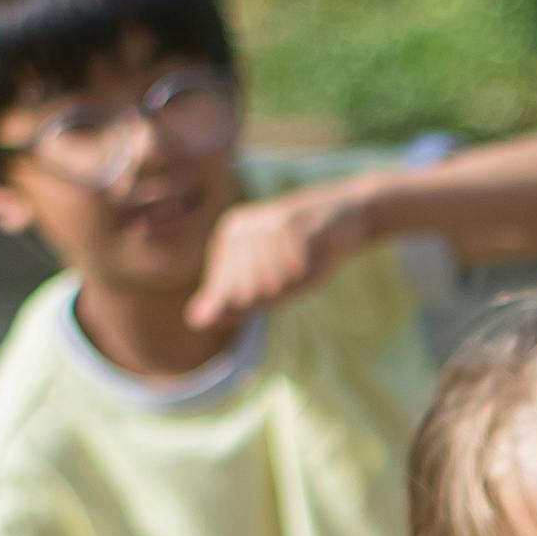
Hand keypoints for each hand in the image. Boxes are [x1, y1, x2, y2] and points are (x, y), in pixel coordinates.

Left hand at [188, 186, 367, 336]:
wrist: (344, 214)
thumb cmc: (301, 253)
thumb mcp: (263, 282)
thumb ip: (228, 302)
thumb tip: (192, 321)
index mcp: (228, 238)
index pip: (230, 298)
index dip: (261, 301)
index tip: (278, 276)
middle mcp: (241, 227)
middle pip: (248, 294)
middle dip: (276, 295)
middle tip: (293, 268)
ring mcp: (264, 223)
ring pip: (272, 285)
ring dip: (296, 283)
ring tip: (304, 258)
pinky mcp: (292, 224)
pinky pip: (294, 272)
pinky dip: (310, 272)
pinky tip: (316, 252)